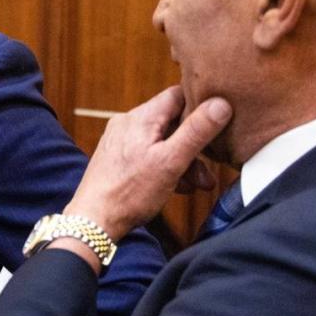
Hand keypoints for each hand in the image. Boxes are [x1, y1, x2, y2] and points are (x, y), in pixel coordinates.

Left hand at [60, 86, 231, 242]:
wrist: (94, 220)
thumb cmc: (130, 193)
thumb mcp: (171, 161)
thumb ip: (197, 132)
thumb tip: (221, 103)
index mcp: (141, 117)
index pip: (179, 94)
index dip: (201, 104)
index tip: (220, 120)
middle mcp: (128, 123)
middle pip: (172, 122)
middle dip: (195, 145)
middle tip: (210, 169)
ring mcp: (121, 140)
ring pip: (162, 141)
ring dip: (183, 161)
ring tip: (198, 184)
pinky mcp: (118, 157)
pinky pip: (149, 154)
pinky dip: (166, 167)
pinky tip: (177, 187)